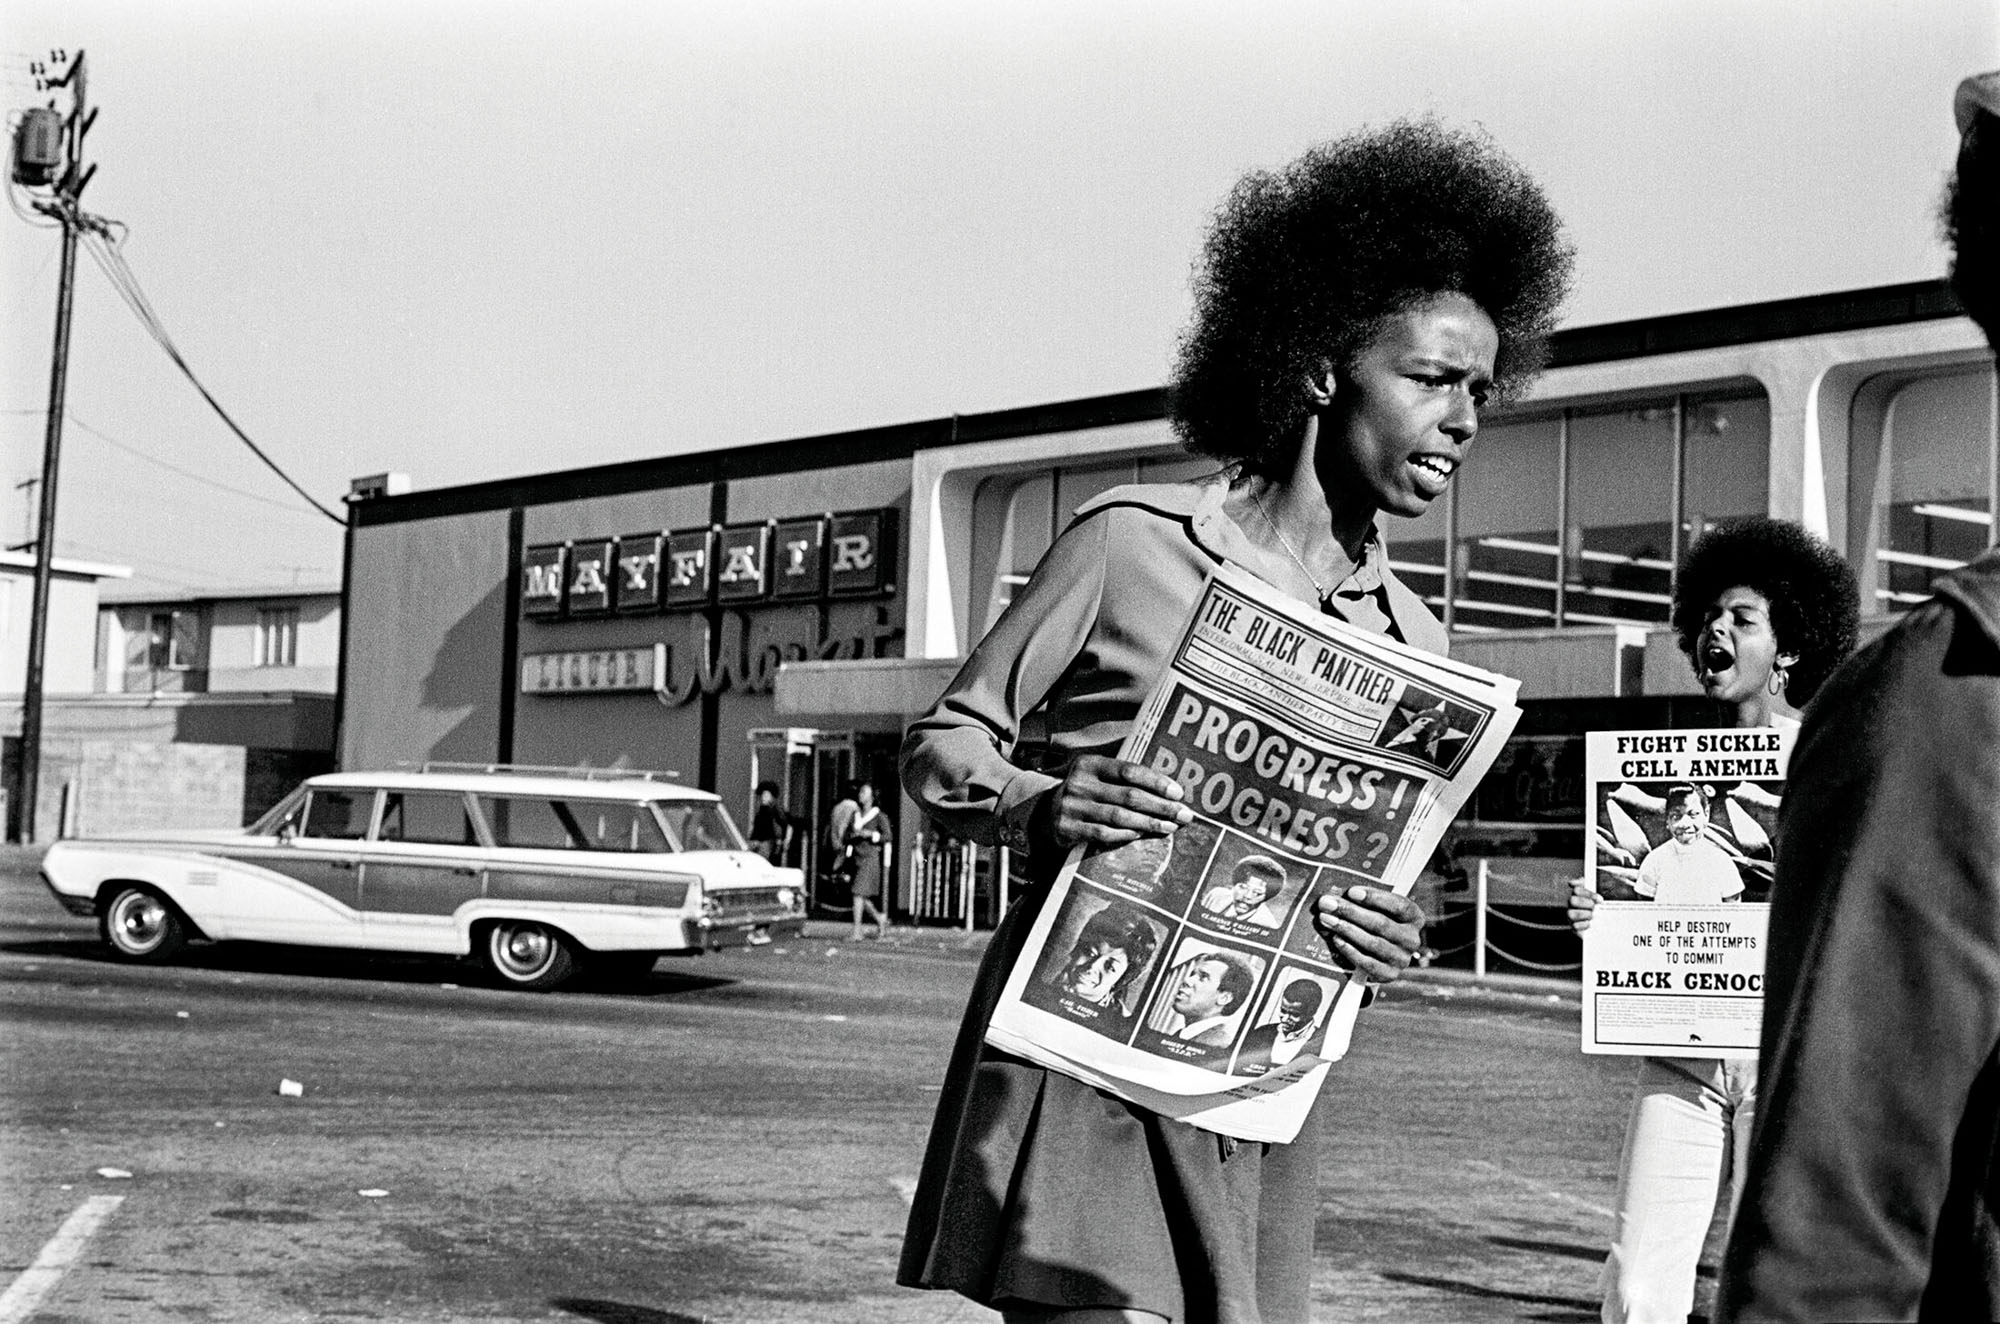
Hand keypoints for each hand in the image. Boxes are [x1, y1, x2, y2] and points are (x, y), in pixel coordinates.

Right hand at [1033, 754, 1193, 851]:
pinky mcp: (1067, 828)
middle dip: (1161, 806)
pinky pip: (1103, 833)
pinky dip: (1125, 835)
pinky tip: (1140, 835)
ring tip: (1169, 827)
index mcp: (1090, 763)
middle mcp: (1080, 783)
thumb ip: (1124, 779)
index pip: (1129, 770)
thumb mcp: (1097, 776)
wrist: (1044, 811)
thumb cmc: (1085, 793)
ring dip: (1148, 824)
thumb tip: (1168, 790)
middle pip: (1129, 796)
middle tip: (1183, 815)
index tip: (1179, 793)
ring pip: (1119, 817)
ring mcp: (1072, 806)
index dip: (1156, 782)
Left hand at [1313, 886, 1422, 983]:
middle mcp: (1411, 939)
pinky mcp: (1388, 975)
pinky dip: (1350, 950)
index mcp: (1414, 917)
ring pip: (1373, 943)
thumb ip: (1363, 901)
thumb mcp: (1376, 910)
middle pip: (1381, 924)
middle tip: (1327, 903)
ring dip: (1346, 929)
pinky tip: (1336, 939)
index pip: (1399, 905)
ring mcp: (1401, 959)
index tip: (1351, 892)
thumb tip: (1336, 895)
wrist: (1377, 957)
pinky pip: (1368, 963)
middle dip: (1351, 911)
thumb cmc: (1373, 924)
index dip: (1375, 898)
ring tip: (1325, 919)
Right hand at [1568, 879, 1599, 932]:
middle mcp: (1571, 905)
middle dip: (1585, 903)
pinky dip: (1584, 925)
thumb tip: (1571, 883)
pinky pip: (1574, 926)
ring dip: (1584, 914)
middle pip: (1572, 900)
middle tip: (1595, 907)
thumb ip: (1586, 883)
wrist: (1607, 922)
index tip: (1600, 900)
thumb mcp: (1595, 892)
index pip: (1577, 890)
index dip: (1588, 894)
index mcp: (1577, 894)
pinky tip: (1591, 924)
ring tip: (1594, 916)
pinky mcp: (1574, 928)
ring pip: (1571, 914)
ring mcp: (1571, 916)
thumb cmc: (1599, 905)